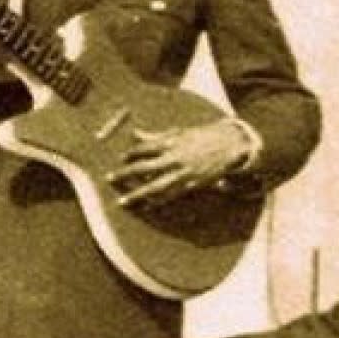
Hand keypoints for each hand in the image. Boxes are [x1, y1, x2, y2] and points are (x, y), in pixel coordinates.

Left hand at [109, 120, 251, 206]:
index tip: (121, 159)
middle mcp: (173, 157)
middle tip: (109, 179)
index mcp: (170, 141)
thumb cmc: (202, 136)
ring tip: (123, 201)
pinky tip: (147, 206)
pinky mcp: (191, 184)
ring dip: (137, 194)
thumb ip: (155, 135)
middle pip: (143, 167)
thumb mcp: (178, 132)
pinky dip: (158, 202)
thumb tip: (134, 133)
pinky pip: (171, 195)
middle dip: (124, 174)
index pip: (143, 148)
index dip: (130, 154)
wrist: (229, 145)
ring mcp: (182, 172)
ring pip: (154, 186)